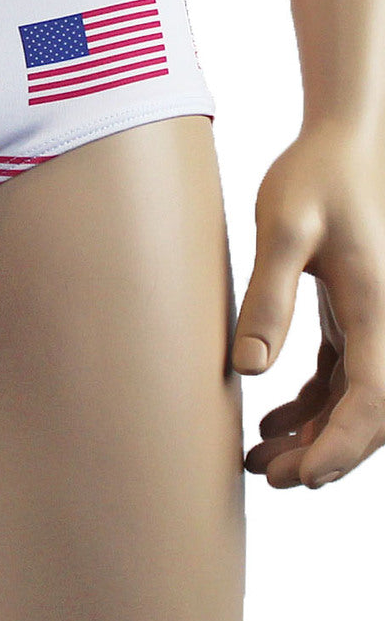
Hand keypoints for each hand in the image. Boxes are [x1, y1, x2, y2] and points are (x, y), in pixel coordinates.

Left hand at [232, 119, 384, 487]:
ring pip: (353, 400)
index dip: (340, 448)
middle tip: (268, 476)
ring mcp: (371, 321)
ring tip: (259, 460)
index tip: (303, 477)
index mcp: (377, 311)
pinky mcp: (353, 313)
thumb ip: (269, 296)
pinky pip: (342, 376)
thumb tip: (249, 367)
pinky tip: (271, 419)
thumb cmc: (313, 179)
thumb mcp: (283, 230)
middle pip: (367, 415)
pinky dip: (311, 405)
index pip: (371, 403)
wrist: (341, 143)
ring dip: (313, 435)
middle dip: (323, 454)